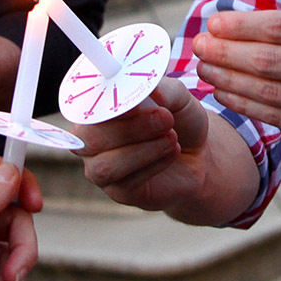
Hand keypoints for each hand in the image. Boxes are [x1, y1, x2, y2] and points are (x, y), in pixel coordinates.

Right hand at [71, 78, 213, 210]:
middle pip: (87, 139)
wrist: (197, 154)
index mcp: (95, 109)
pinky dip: (154, 164)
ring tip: (172, 137)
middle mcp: (89, 139)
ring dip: (143, 150)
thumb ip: (162, 89)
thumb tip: (150, 88)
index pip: (83, 106)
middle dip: (128, 128)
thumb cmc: (178, 119)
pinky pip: (126, 182)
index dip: (102, 104)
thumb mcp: (178, 97)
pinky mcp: (119, 192)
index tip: (132, 101)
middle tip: (165, 118)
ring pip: (104, 166)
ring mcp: (100, 168)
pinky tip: (172, 151)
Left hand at [195, 0, 280, 155]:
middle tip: (197, 44)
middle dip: (226, 52)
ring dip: (228, 79)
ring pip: (269, 92)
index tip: (214, 23)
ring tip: (203, 66)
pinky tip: (224, 91)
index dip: (242, 26)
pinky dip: (246, 105)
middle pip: (269, 61)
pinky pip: (278, 118)